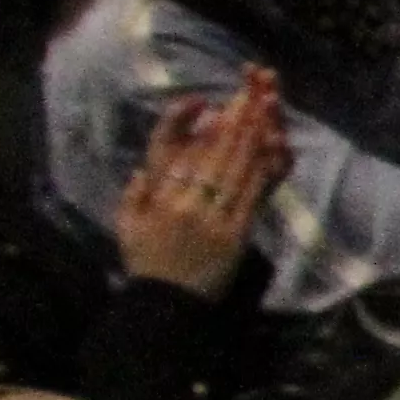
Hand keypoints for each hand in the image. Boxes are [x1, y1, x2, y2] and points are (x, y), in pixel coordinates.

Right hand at [108, 71, 284, 292]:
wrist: (168, 303)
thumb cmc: (148, 263)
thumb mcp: (127, 226)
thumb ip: (134, 195)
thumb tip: (141, 170)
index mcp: (160, 198)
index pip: (180, 154)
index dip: (196, 129)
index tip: (210, 107)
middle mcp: (187, 203)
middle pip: (213, 155)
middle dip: (232, 124)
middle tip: (248, 96)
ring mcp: (214, 218)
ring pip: (235, 170)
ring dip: (250, 138)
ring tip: (262, 111)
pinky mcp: (237, 233)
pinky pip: (251, 196)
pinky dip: (261, 171)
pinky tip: (272, 152)